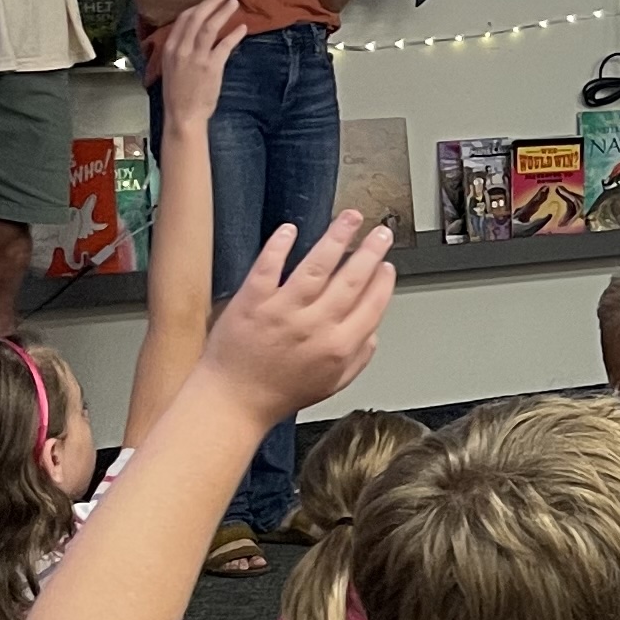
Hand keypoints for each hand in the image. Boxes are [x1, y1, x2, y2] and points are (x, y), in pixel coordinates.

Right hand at [151, 0, 244, 139]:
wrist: (183, 114)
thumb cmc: (178, 92)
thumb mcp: (171, 66)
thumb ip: (180, 49)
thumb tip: (193, 35)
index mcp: (169, 48)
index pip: (183, 19)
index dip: (198, 6)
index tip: (209, 0)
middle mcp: (181, 49)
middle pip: (196, 17)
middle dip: (211, 2)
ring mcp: (196, 57)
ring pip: (210, 27)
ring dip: (223, 12)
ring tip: (234, 3)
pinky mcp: (211, 67)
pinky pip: (225, 45)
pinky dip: (235, 34)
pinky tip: (242, 27)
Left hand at [196, 213, 393, 422]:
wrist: (232, 401)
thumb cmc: (277, 394)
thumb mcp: (332, 384)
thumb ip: (358, 357)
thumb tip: (373, 332)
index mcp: (338, 346)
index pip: (372, 305)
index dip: (383, 282)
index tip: (386, 266)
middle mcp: (314, 326)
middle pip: (351, 279)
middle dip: (370, 250)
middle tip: (381, 233)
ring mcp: (283, 311)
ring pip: (317, 265)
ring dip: (337, 237)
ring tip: (350, 218)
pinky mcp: (252, 302)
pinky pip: (269, 267)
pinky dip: (280, 247)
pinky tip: (291, 230)